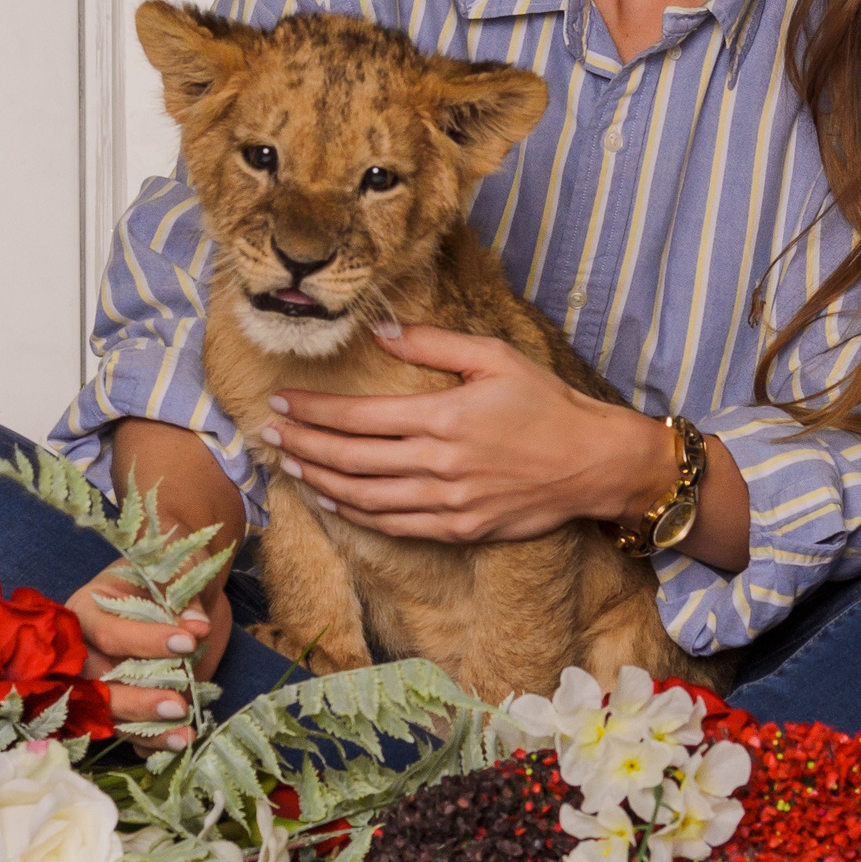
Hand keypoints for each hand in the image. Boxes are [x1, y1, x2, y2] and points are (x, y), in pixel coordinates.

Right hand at [68, 561, 226, 755]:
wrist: (186, 589)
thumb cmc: (171, 572)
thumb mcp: (175, 572)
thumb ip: (182, 597)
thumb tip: (196, 625)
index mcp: (86, 610)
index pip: (107, 632)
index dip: (144, 641)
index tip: (188, 642)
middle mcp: (84, 650)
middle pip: (97, 684)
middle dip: (137, 699)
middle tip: (178, 704)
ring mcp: (101, 682)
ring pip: (110, 715)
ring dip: (146, 729)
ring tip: (184, 735)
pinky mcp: (124, 703)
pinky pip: (128, 731)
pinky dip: (151, 742)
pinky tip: (176, 744)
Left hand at [263, 324, 672, 543]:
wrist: (593, 463)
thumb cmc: (547, 404)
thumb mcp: (494, 356)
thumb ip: (430, 343)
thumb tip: (379, 331)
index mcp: (443, 417)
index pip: (357, 418)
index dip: (312, 413)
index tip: (281, 403)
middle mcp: (438, 464)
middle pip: (349, 459)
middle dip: (302, 446)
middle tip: (268, 436)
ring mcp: (447, 503)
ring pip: (363, 498)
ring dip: (319, 482)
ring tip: (288, 466)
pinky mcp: (459, 530)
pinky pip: (392, 524)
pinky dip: (354, 513)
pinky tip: (332, 500)